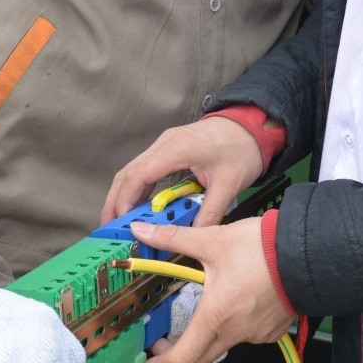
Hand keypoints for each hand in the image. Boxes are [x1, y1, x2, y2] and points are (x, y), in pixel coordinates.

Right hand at [104, 116, 262, 226]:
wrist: (252, 125)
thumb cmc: (242, 149)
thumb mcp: (228, 185)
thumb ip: (209, 212)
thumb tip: (193, 237)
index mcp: (177, 149)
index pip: (139, 175)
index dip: (125, 200)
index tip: (121, 223)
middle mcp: (165, 144)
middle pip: (128, 172)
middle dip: (115, 201)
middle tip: (109, 227)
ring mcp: (165, 145)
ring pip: (133, 171)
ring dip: (124, 195)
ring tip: (119, 222)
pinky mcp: (169, 149)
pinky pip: (146, 169)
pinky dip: (138, 189)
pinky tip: (138, 208)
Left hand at [130, 218, 292, 362]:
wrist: (310, 252)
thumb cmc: (264, 248)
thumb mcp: (213, 240)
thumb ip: (173, 239)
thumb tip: (142, 231)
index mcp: (216, 316)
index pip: (182, 358)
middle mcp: (236, 332)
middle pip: (200, 358)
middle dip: (178, 355)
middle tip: (164, 342)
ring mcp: (257, 333)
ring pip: (223, 344)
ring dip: (208, 335)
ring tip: (205, 307)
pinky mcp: (272, 329)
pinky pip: (246, 335)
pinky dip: (234, 325)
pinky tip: (236, 302)